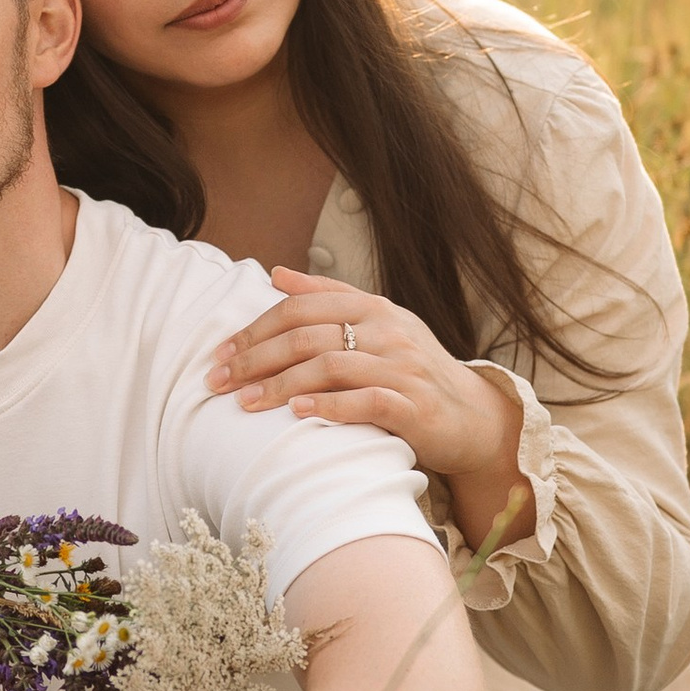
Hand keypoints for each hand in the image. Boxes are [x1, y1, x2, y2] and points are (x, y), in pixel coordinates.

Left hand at [209, 270, 531, 552]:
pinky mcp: (414, 406)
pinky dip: (329, 406)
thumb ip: (328, 298)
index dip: (255, 329)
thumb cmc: (413, 369)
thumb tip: (276, 274)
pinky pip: (367, 401)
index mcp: (373, 307)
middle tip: (217, 382)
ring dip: (280, 385)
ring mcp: (402, 367)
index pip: (301, 308)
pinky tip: (298, 413)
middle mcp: (387, 331)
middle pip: (307, 336)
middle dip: (255, 359)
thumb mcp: (377, 325)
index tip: (220, 354)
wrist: (472, 416)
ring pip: (330, 366)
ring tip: (245, 402)